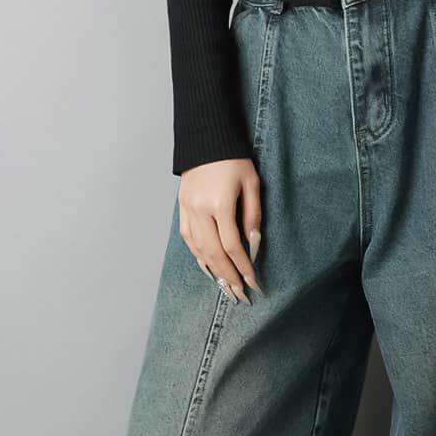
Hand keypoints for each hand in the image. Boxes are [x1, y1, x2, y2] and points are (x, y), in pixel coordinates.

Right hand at [177, 158, 263, 302]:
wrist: (206, 139)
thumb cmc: (234, 159)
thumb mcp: (252, 183)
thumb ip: (253, 215)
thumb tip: (253, 244)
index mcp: (220, 204)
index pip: (233, 245)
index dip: (243, 267)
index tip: (253, 282)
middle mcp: (200, 210)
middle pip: (214, 253)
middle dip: (229, 277)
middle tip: (240, 295)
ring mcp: (188, 210)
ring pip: (199, 249)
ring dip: (213, 271)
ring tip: (226, 287)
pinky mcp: (182, 208)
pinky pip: (188, 239)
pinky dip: (198, 256)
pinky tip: (208, 268)